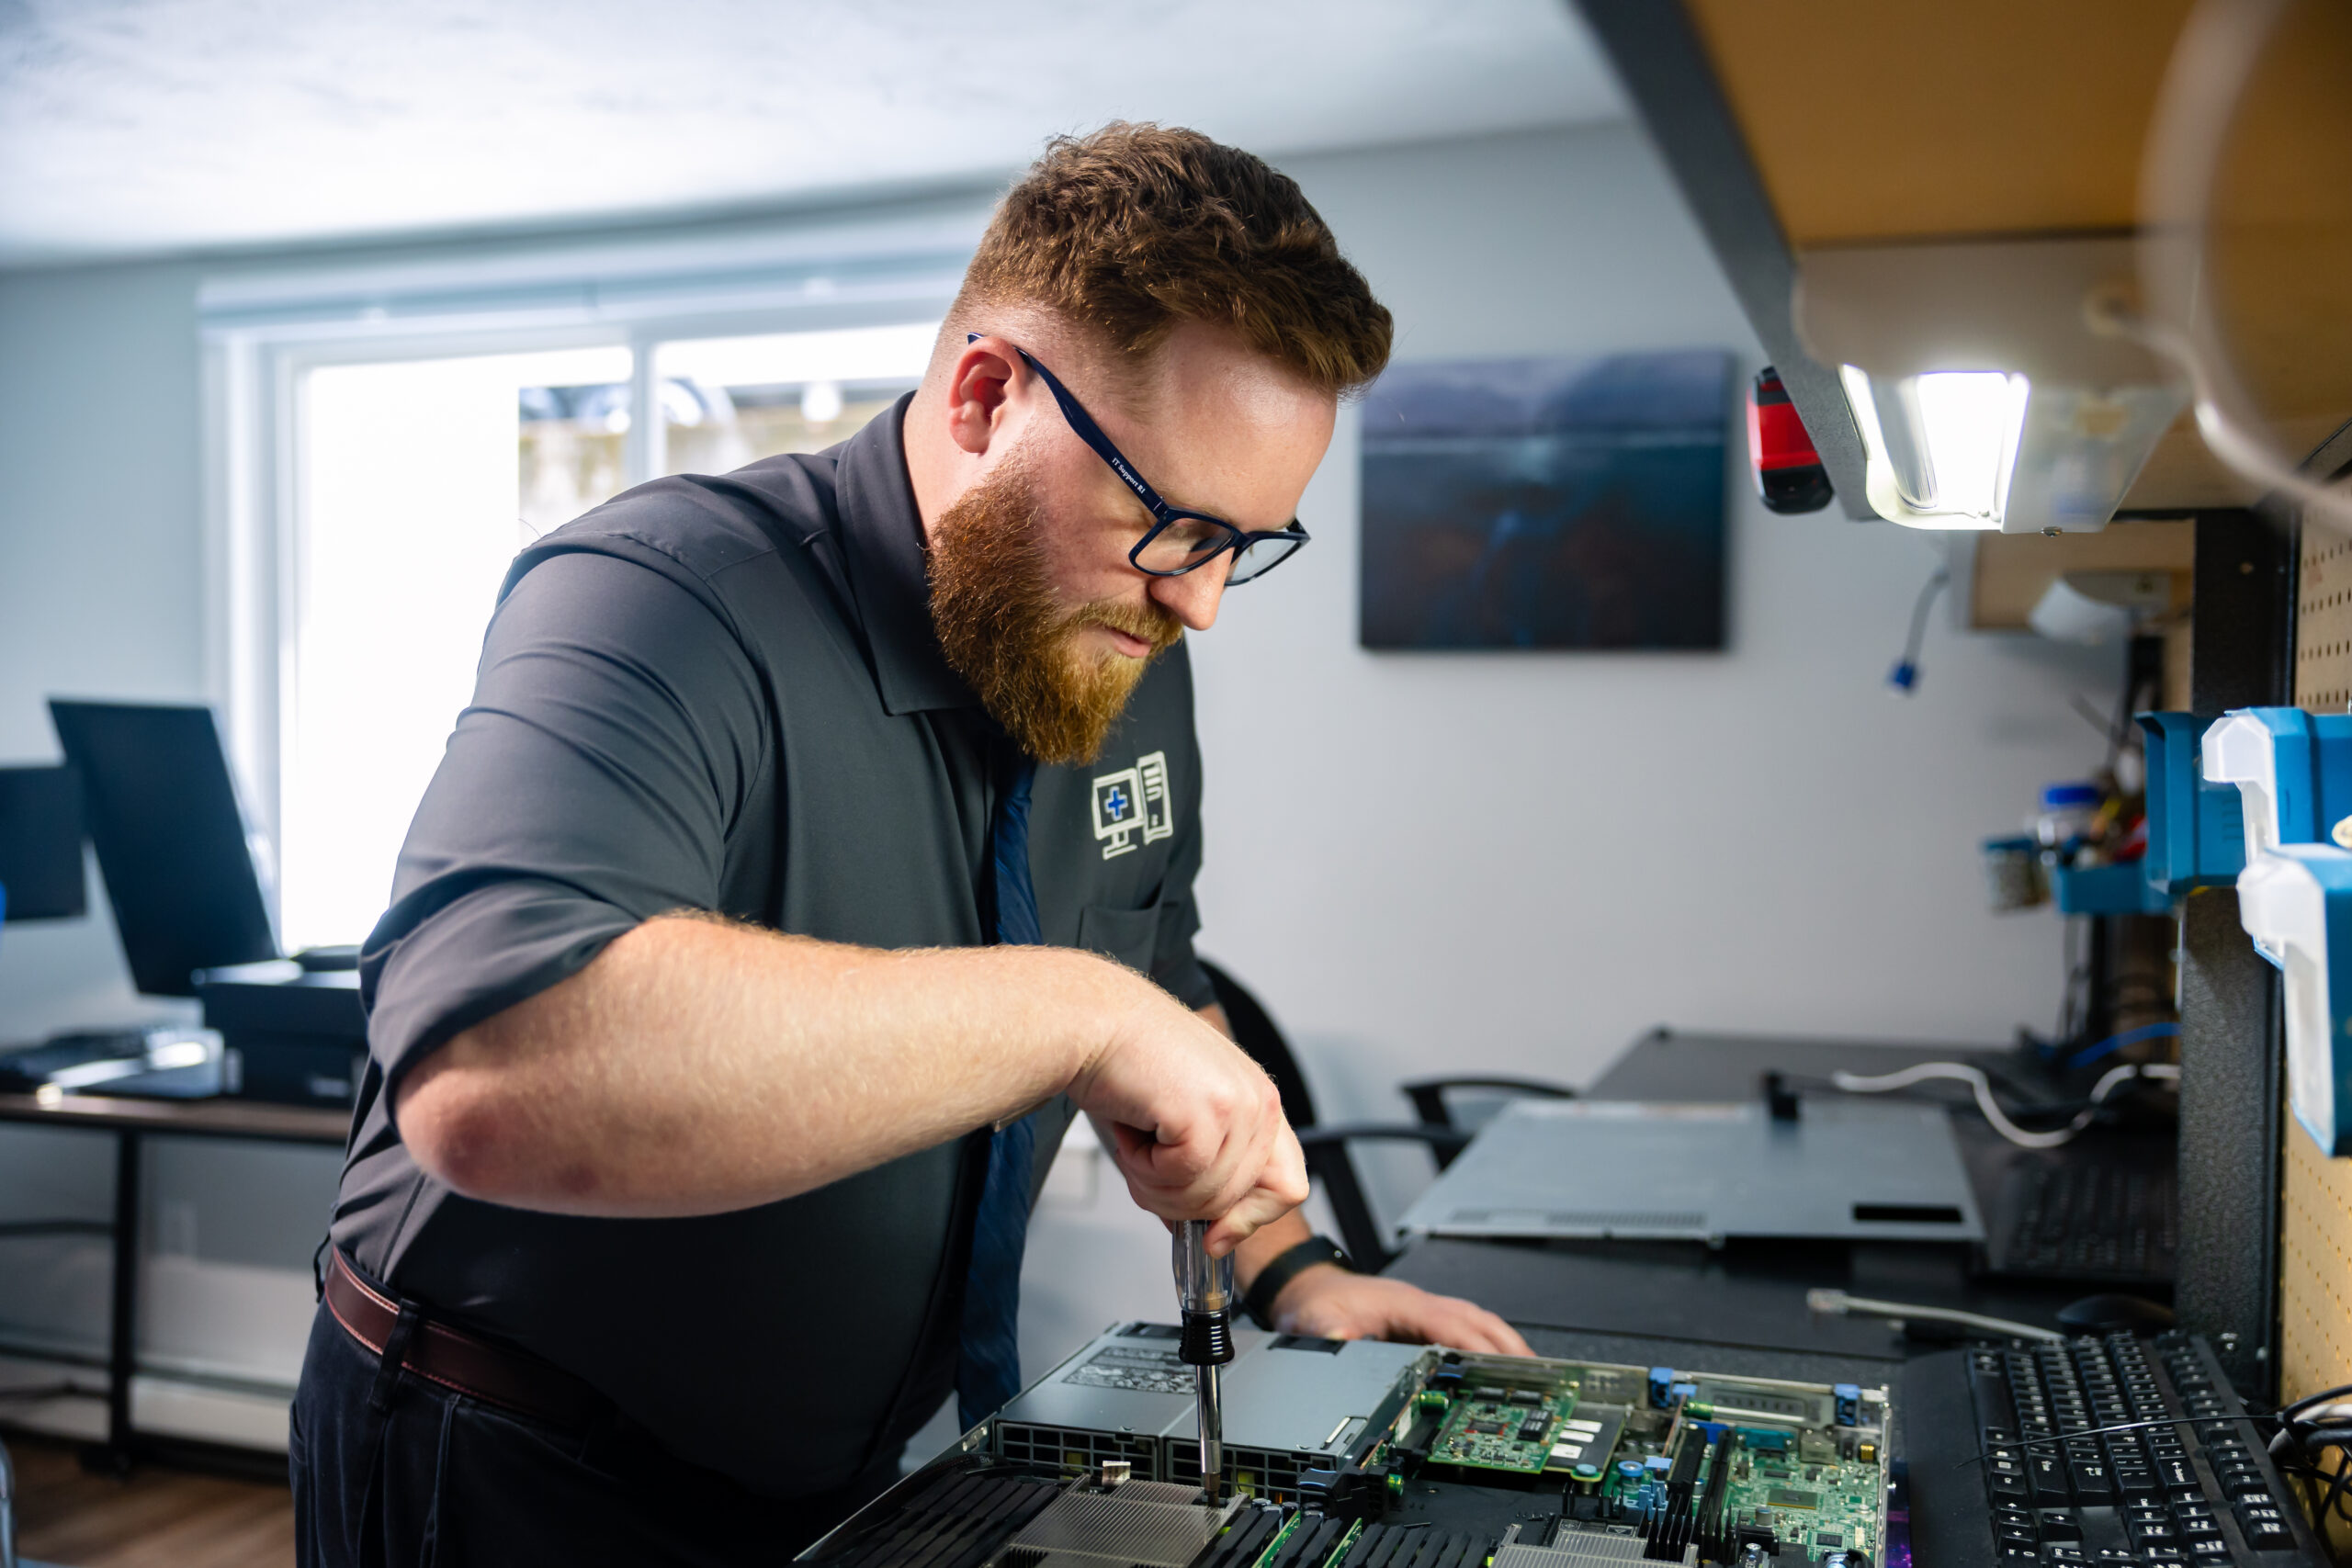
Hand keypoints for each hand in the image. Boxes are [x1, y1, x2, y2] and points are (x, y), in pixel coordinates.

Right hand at [1068, 976, 1308, 1255]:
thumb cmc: (1125, 1061)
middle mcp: (1259, 1101)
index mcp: (1259, 1101)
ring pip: (1206, 1200)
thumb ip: (1208, 1172)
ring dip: (1154, 1184)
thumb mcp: (1183, 1120)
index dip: (1249, 1219)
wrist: (1089, 1021)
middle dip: (1180, 1200)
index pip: (1288, 1185)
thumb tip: (1212, 1235)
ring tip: (1136, 1138)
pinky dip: (1141, 1169)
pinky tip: (1132, 1129)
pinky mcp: (1209, 1115)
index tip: (1213, 1237)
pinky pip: (1179, 1182)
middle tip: (1145, 1165)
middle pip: (1239, 1203)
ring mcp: (1239, 1107)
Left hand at [1269, 1265, 1533, 1354]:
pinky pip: (1465, 1328)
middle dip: (1508, 1344)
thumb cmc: (1316, 1303)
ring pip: (1476, 1322)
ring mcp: (1424, 1311)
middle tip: (1536, 1372)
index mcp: (1402, 1304)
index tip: (1500, 1365)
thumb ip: (1326, 1335)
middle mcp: (1420, 1304)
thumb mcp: (1313, 1322)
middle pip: (1476, 1319)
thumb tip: (1336, 1343)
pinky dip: (1488, 1343)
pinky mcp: (1422, 1322)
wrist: (1308, 1288)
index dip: (1476, 1344)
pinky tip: (1499, 1362)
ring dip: (1505, 1343)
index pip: (1450, 1323)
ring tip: (1531, 1371)